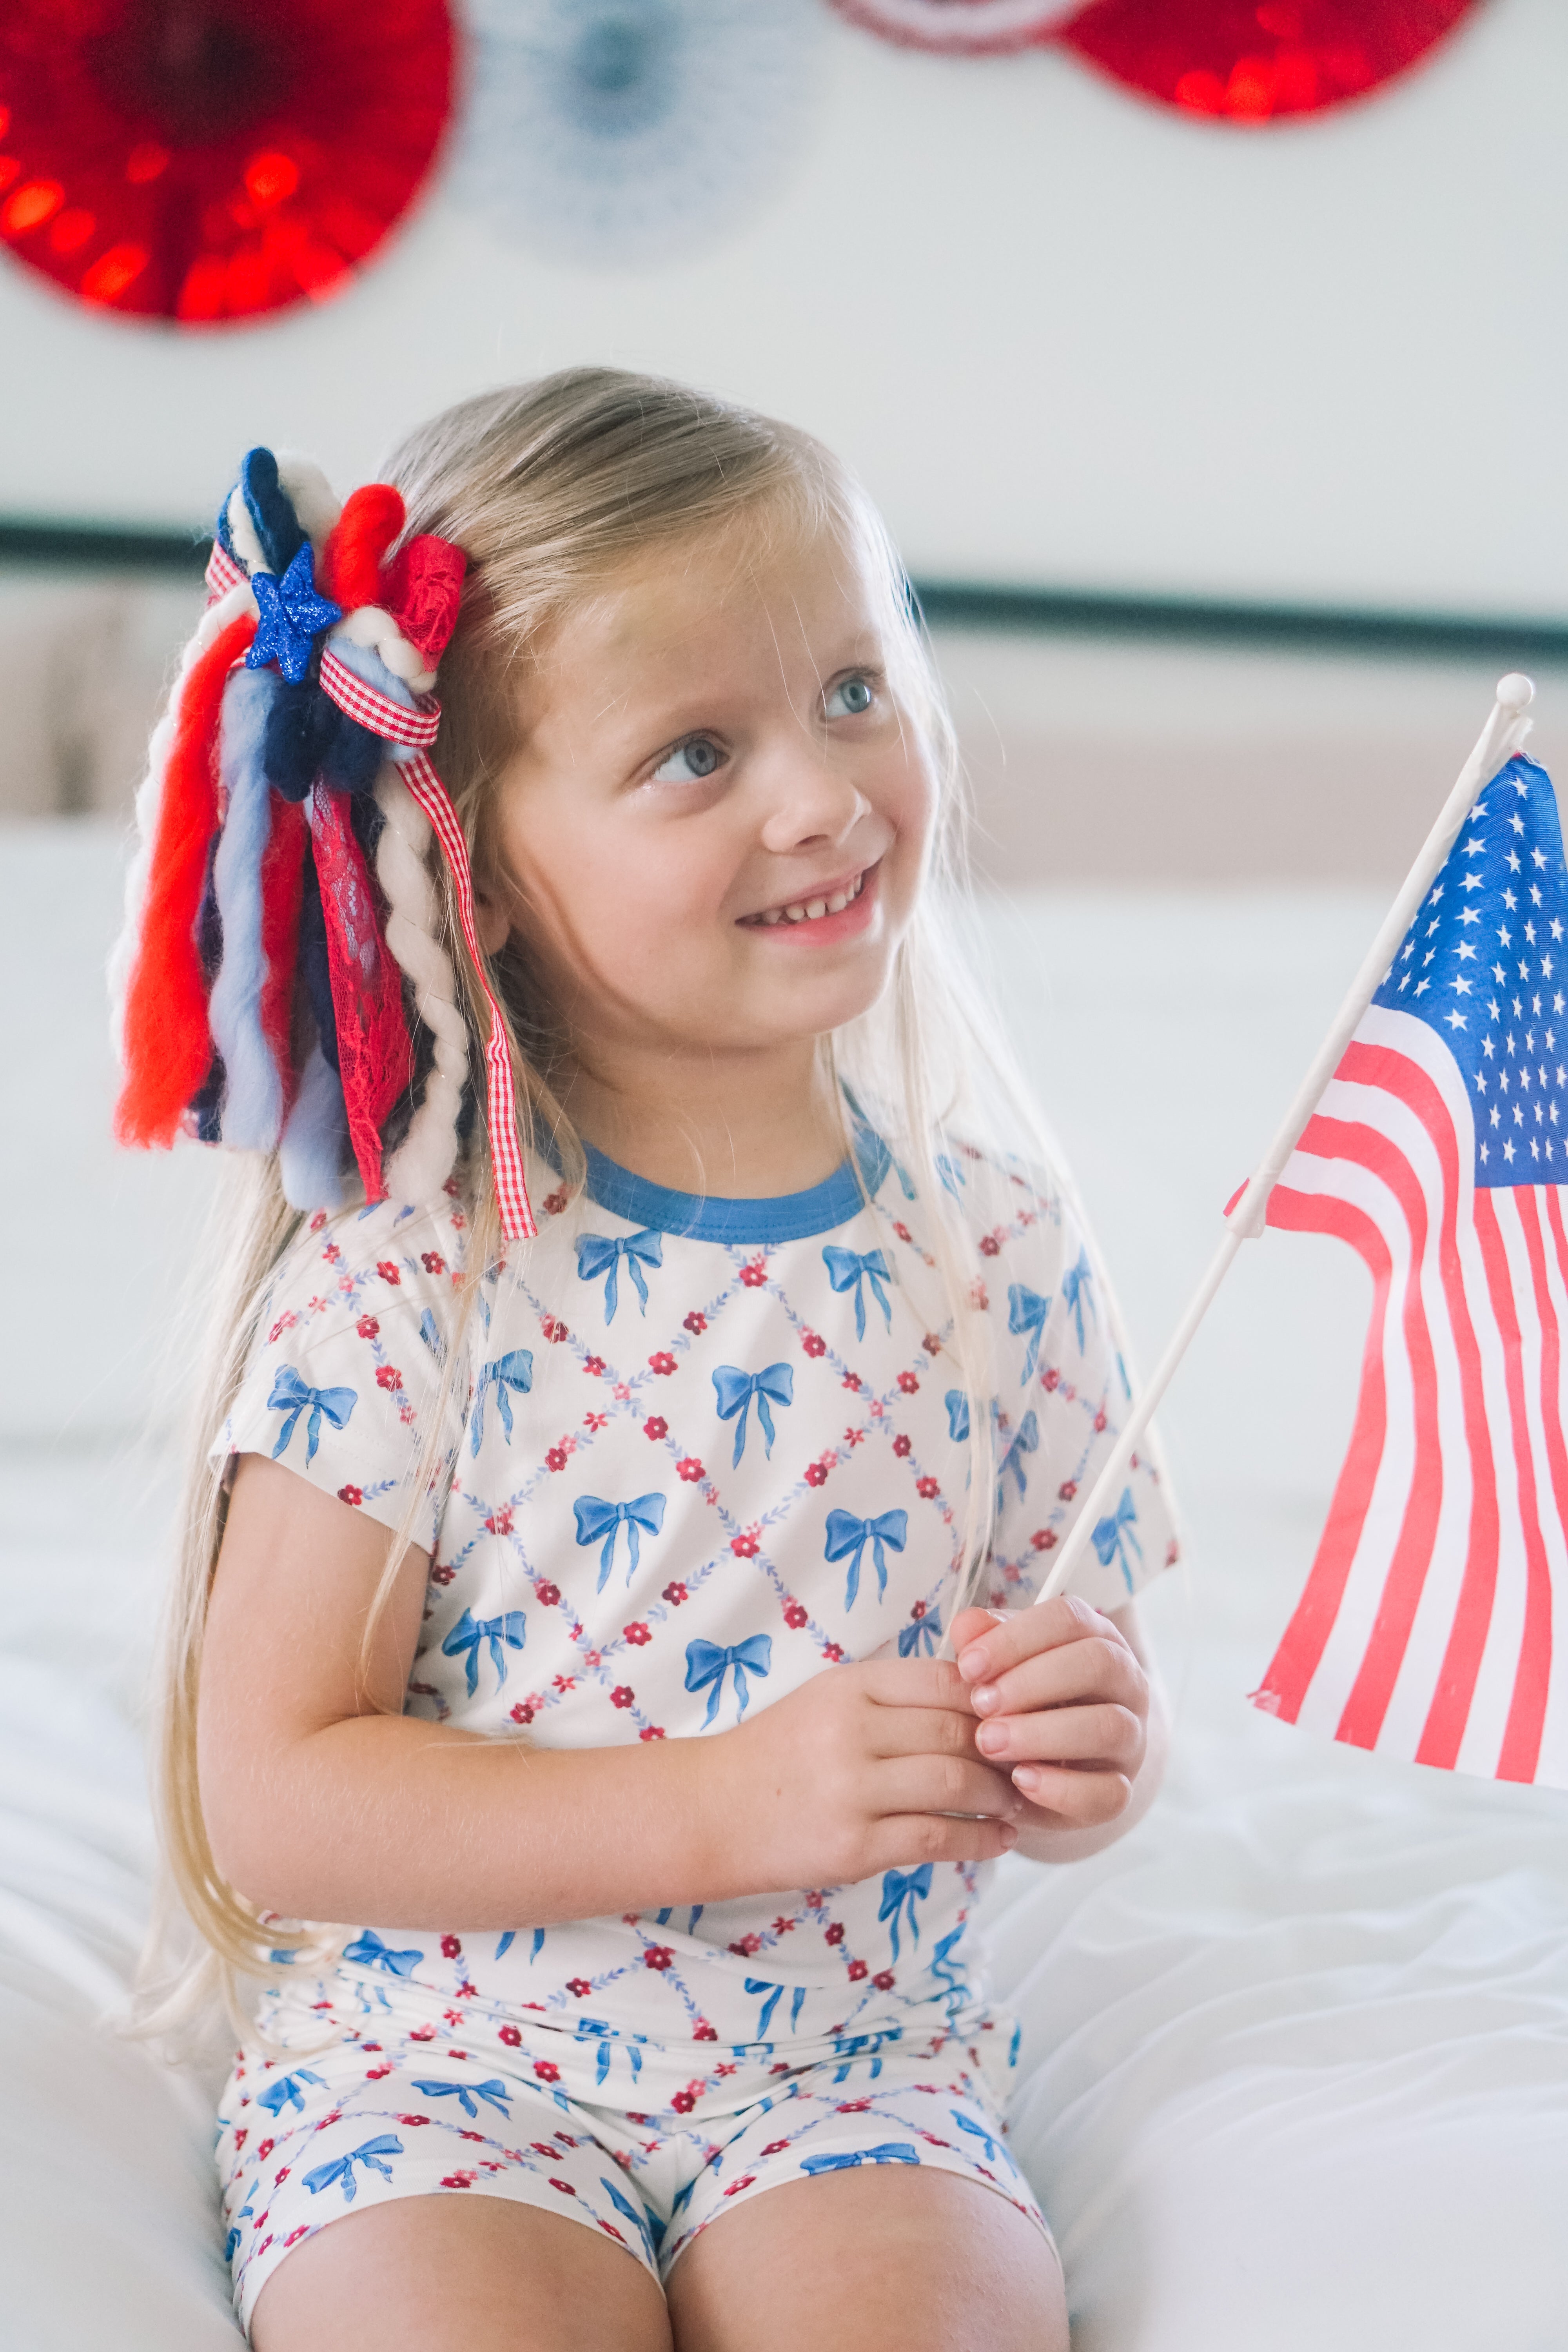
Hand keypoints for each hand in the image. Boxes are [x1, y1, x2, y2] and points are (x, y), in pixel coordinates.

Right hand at [716, 1657, 1022, 1893]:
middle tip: (1032, 1761)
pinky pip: (936, 1838)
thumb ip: (895, 1697)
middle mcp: (853, 1731)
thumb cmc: (779, 1753)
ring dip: (999, 1794)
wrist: (712, 1811)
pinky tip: (997, 1839)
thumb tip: (980, 1697)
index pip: (946, 1680)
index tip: (1017, 1715)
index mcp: (851, 1686)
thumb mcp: (830, 1700)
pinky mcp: (853, 1845)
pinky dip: (979, 1840)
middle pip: (960, 1730)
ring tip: (1015, 1801)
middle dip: (1006, 1749)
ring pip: (956, 1782)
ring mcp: (852, 1789)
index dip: (994, 1698)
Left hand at [949, 1597, 1150, 1835]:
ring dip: (1043, 1733)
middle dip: (1033, 1682)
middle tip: (980, 1704)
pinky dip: (1063, 1788)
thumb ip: (985, 1644)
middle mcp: (1126, 1682)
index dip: (1016, 1638)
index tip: (968, 1665)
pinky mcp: (1122, 1788)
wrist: (1058, 1765)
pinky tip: (1021, 1780)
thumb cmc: (1023, 1701)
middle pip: (1099, 1663)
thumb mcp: (1002, 1668)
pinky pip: (1111, 1792)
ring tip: (990, 1742)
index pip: (1070, 1619)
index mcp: (1096, 1637)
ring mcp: (1131, 1738)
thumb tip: (966, 1626)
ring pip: (1110, 1726)